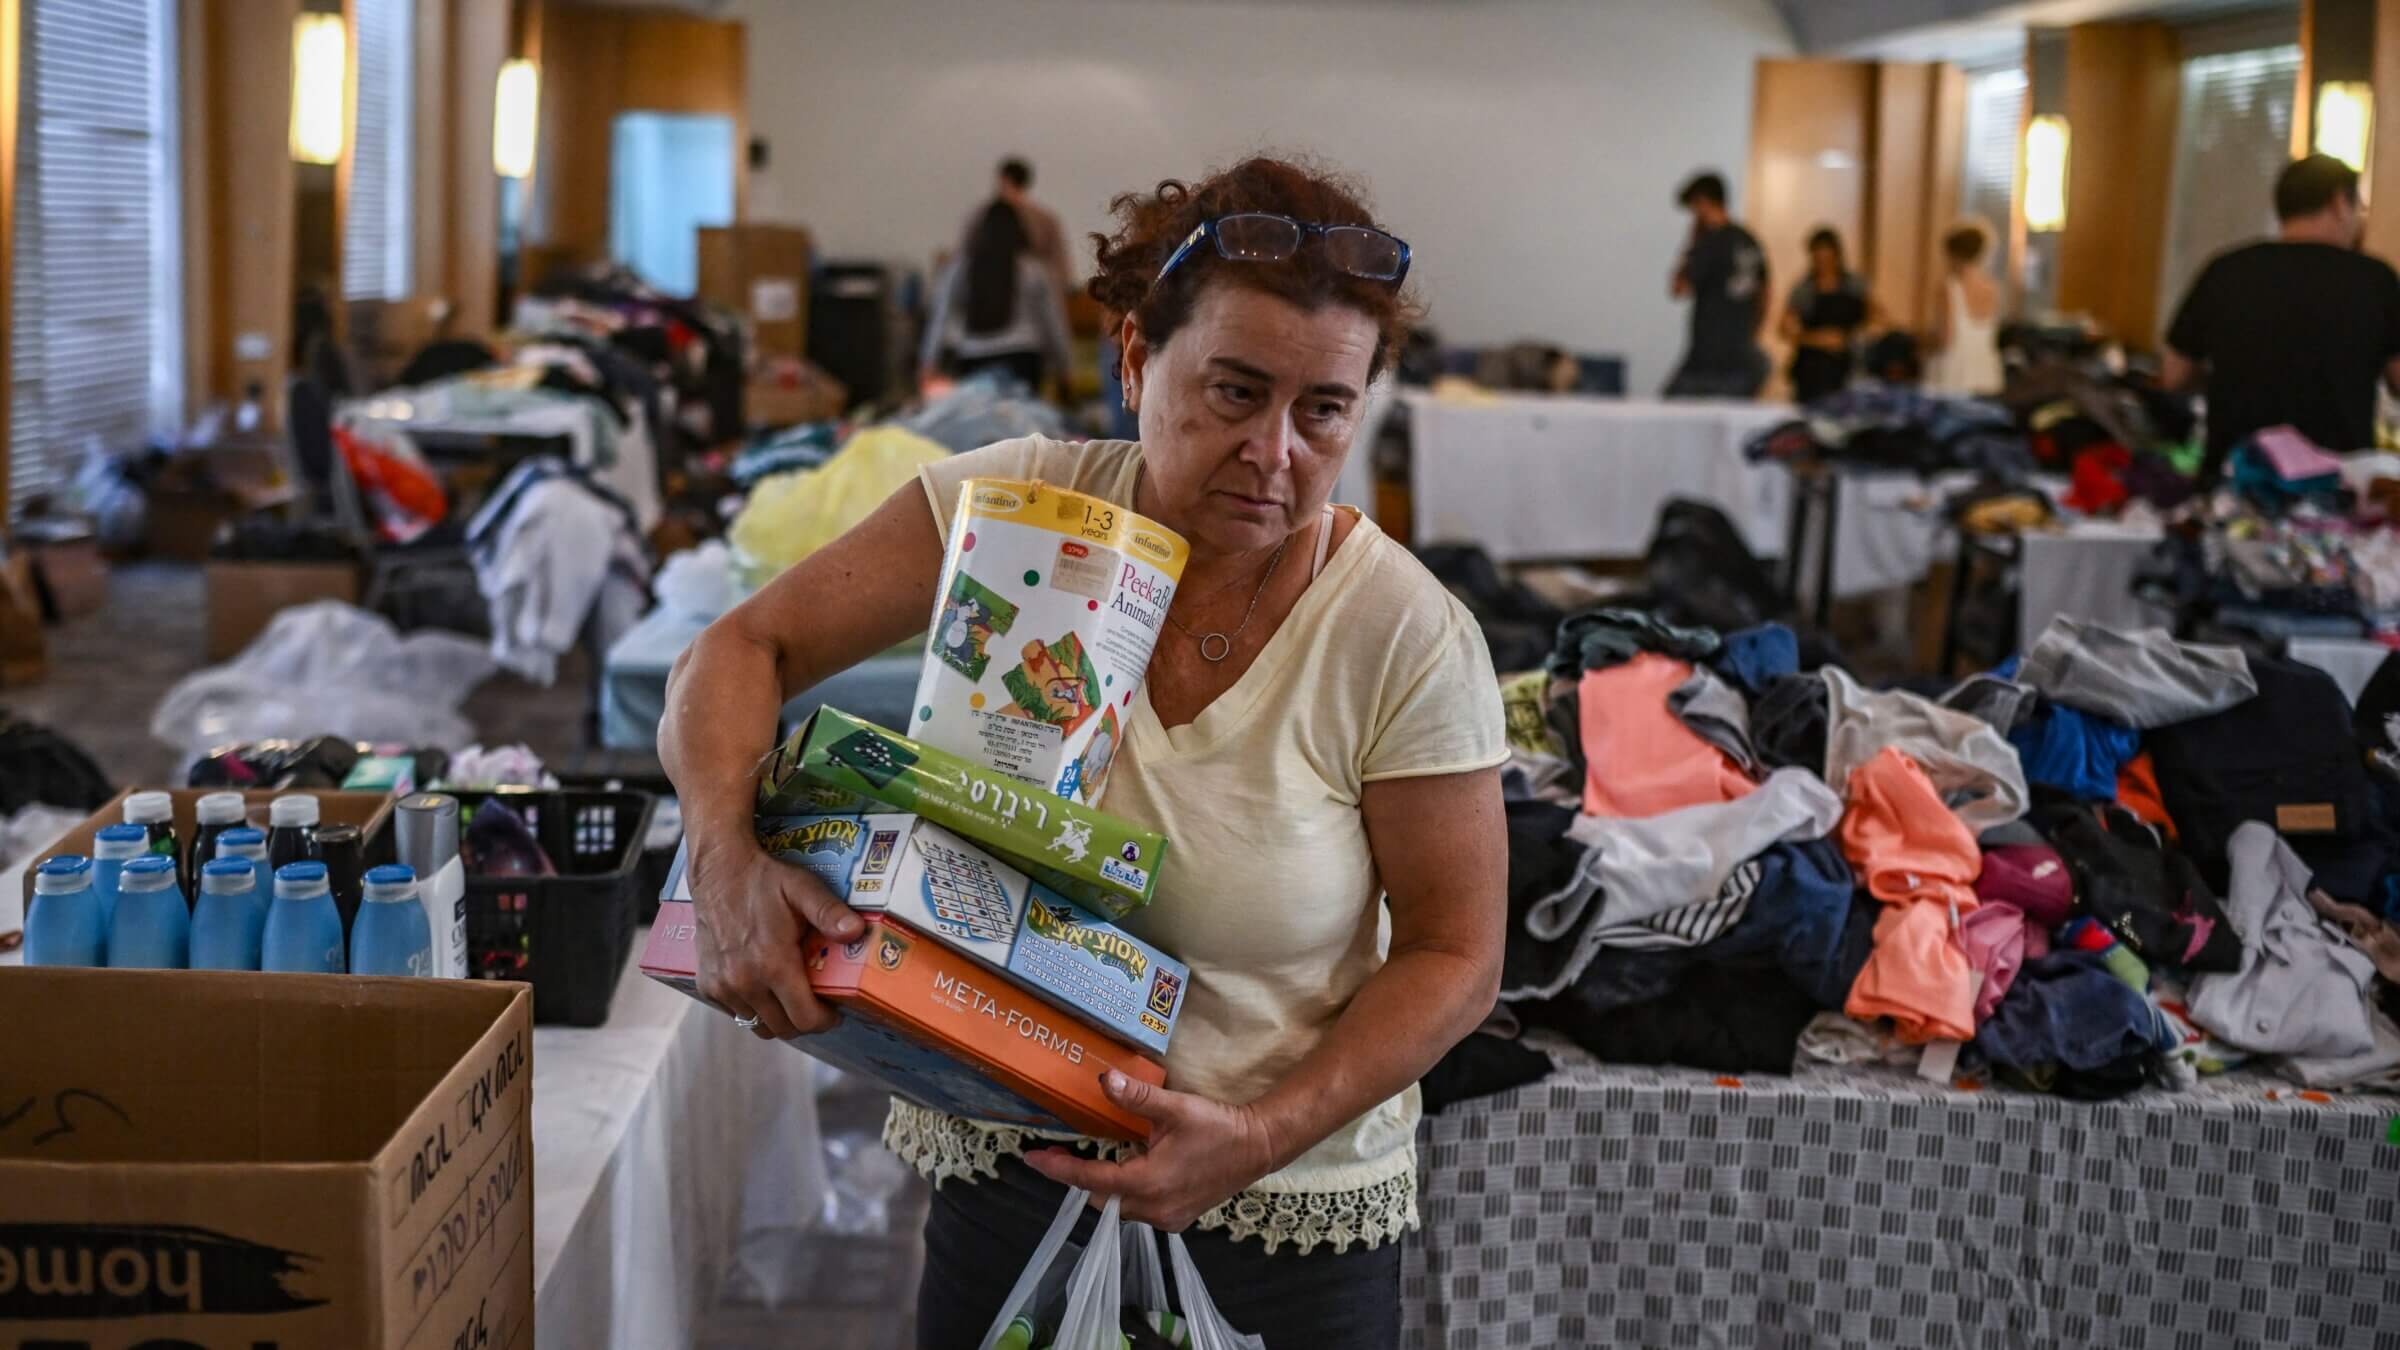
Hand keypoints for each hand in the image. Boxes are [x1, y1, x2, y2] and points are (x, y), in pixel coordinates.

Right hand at [688, 836, 863, 1040]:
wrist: (718, 870)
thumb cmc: (764, 880)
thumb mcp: (803, 888)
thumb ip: (830, 912)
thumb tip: (857, 931)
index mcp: (772, 964)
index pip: (804, 1019)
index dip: (824, 1020)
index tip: (834, 1010)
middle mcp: (744, 982)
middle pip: (782, 1028)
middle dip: (804, 1021)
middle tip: (816, 1004)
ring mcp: (722, 986)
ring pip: (757, 1024)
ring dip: (777, 1017)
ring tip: (790, 996)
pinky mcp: (707, 984)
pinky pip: (735, 1012)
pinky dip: (752, 1008)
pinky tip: (762, 986)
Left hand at [1021, 1072, 1280, 1230]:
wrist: (1258, 1147)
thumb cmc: (1219, 1127)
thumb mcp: (1175, 1107)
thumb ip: (1136, 1096)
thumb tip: (1102, 1079)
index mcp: (1149, 1182)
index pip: (1091, 1180)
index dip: (1059, 1169)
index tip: (1032, 1158)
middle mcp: (1154, 1209)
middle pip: (1101, 1199)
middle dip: (1080, 1177)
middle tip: (1062, 1152)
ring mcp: (1167, 1218)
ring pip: (1119, 1207)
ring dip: (1104, 1185)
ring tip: (1095, 1156)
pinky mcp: (1177, 1218)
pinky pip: (1139, 1210)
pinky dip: (1127, 1192)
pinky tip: (1131, 1168)